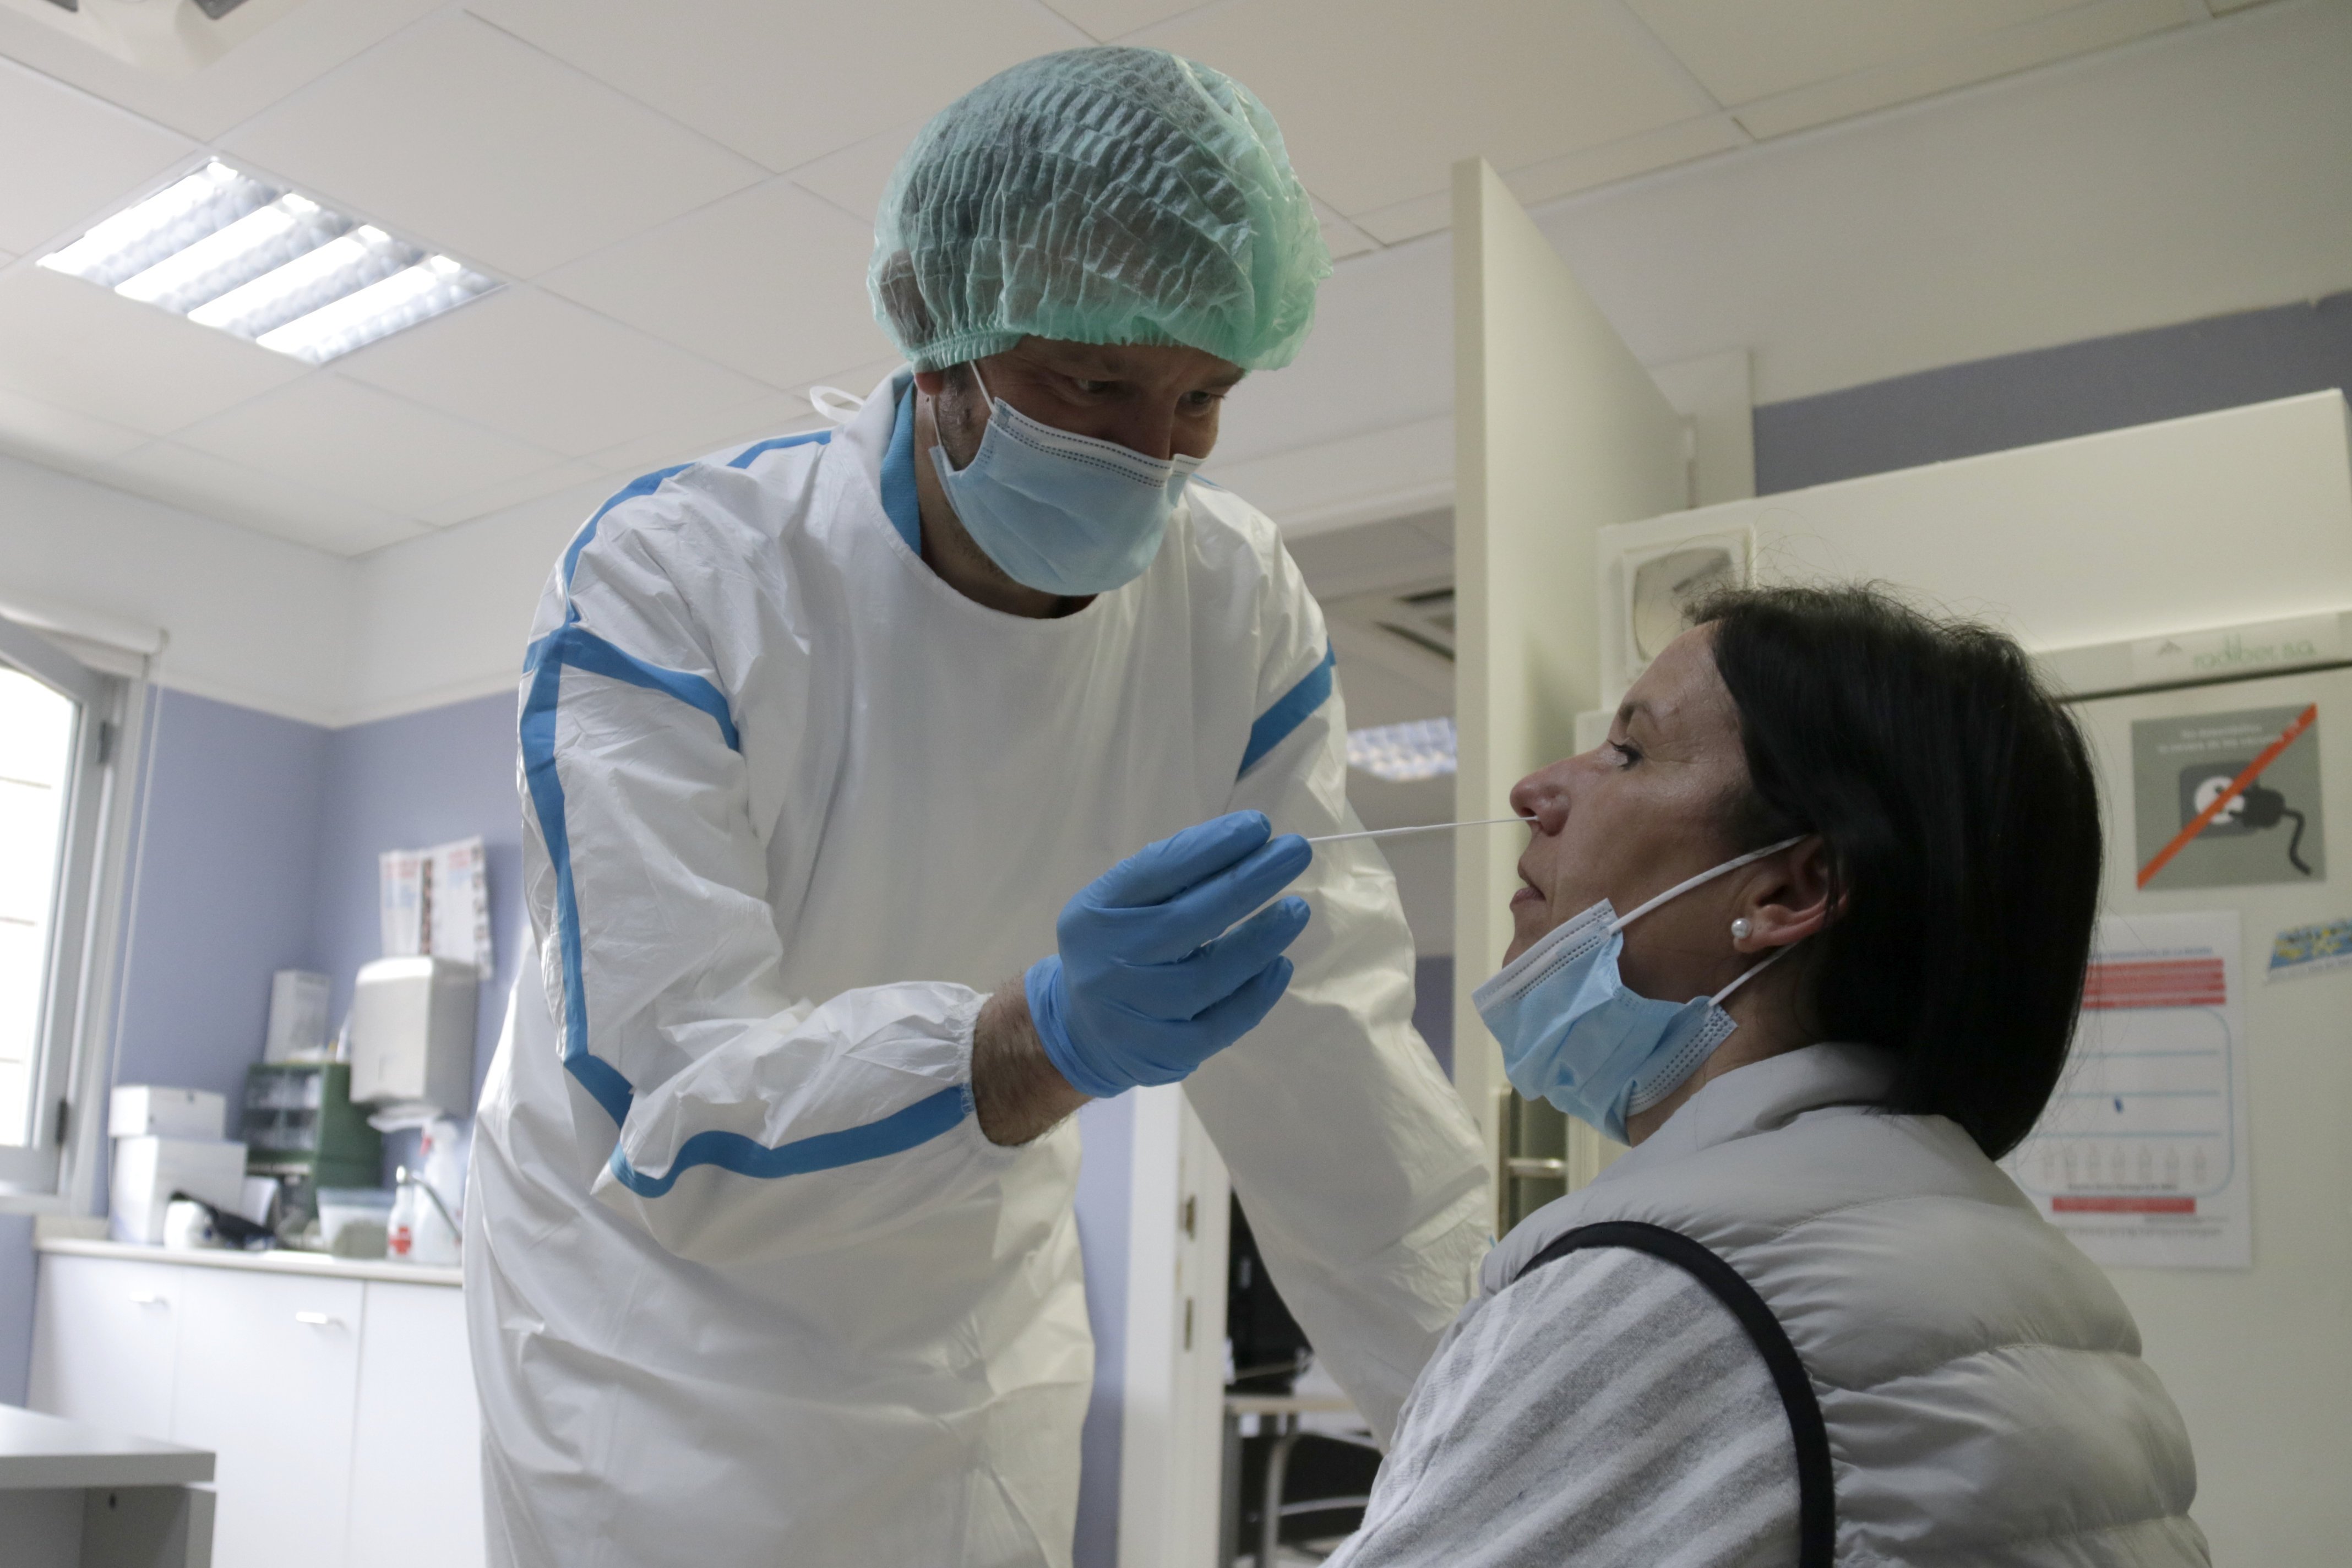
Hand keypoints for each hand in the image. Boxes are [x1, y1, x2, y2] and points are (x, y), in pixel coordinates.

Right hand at [1025, 812, 1311, 1098]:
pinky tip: (1280, 964)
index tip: (1258, 825)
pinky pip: (1222, 1024)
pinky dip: (1257, 993)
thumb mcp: (1122, 907)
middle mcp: (1107, 964)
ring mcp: (1135, 1014)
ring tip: (1296, 909)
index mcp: (1095, 915)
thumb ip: (1171, 881)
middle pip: (1185, 921)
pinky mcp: (1165, 1053)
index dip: (1210, 846)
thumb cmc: (1119, 950)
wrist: (1083, 1032)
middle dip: (1246, 882)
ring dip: (1260, 939)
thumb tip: (1249, 847)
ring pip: (1208, 977)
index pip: (1155, 872)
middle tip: (1294, 852)